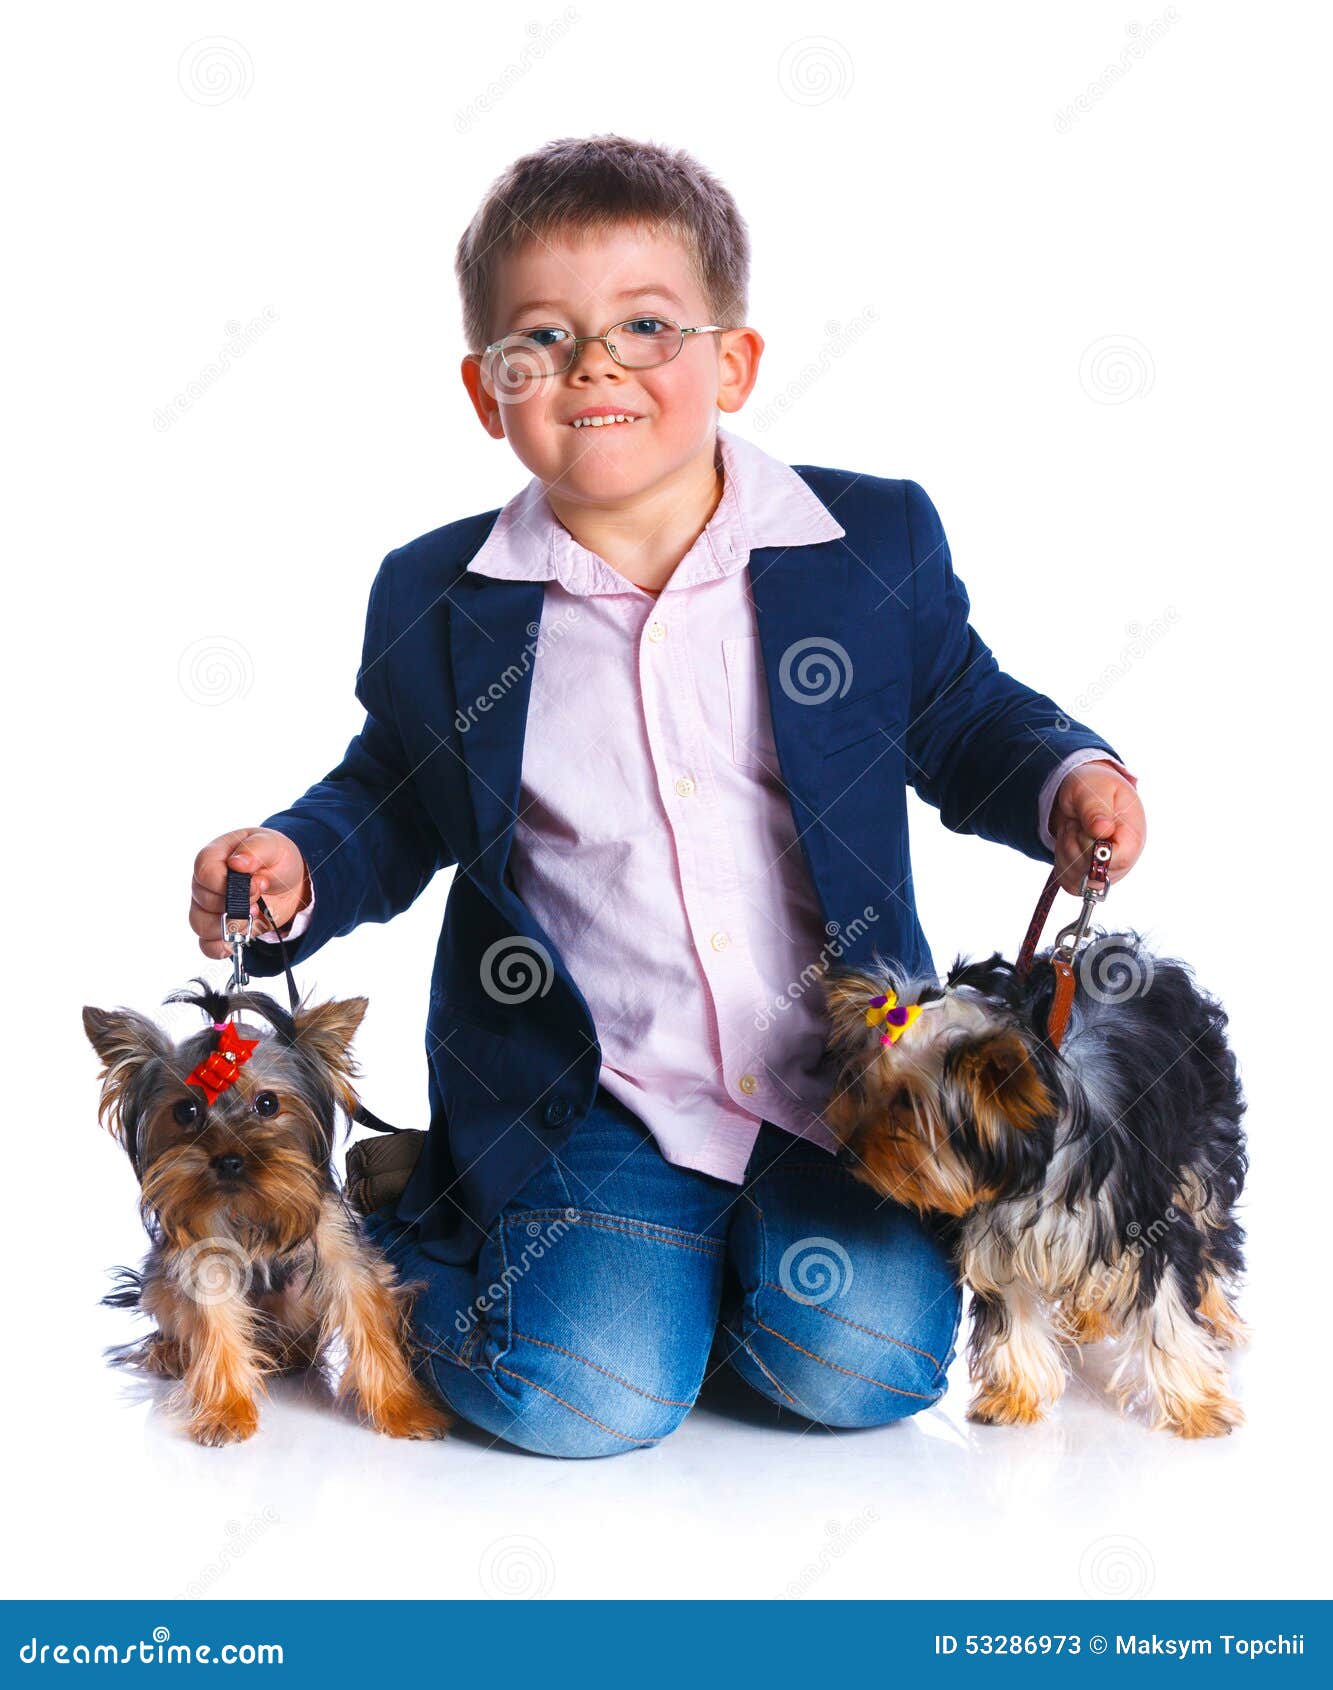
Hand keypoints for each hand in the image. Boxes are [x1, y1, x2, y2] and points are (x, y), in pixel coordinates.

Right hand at [190, 827, 310, 959]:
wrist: (289, 882)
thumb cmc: (275, 859)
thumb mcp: (272, 845)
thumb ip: (255, 850)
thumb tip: (236, 862)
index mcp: (214, 857)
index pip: (204, 872)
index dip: (228, 883)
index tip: (256, 884)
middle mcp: (205, 883)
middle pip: (204, 901)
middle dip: (237, 904)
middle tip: (259, 897)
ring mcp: (208, 908)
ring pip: (201, 925)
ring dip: (231, 926)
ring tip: (254, 915)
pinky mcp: (218, 929)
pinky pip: (207, 945)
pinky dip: (222, 946)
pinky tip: (240, 938)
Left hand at [1049, 761, 1144, 893]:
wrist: (1084, 794)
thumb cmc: (1093, 788)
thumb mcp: (1092, 789)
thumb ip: (1096, 808)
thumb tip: (1103, 829)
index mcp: (1134, 837)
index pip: (1116, 859)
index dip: (1093, 846)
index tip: (1087, 826)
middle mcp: (1125, 861)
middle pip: (1092, 871)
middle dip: (1075, 843)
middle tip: (1079, 821)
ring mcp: (1108, 872)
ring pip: (1078, 879)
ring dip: (1066, 849)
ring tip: (1076, 828)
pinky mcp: (1091, 879)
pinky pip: (1069, 882)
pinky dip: (1062, 861)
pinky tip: (1072, 841)